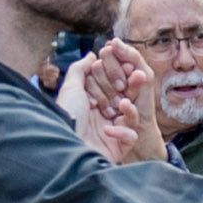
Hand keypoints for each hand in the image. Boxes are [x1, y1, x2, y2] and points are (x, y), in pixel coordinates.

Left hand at [71, 41, 161, 163]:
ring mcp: (112, 132)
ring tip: (124, 104)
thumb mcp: (70, 87)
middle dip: (132, 89)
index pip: (114, 87)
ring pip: (132, 118)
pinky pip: (130, 137)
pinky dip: (122, 132)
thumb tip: (92, 55)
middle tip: (138, 77)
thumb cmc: (66, 116)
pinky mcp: (118, 147)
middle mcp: (104, 116)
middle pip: (126, 100)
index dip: (121, 77)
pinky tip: (107, 129)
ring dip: (130, 110)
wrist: (63, 146)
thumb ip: (80, 69)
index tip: (128, 66)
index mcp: (94, 103)